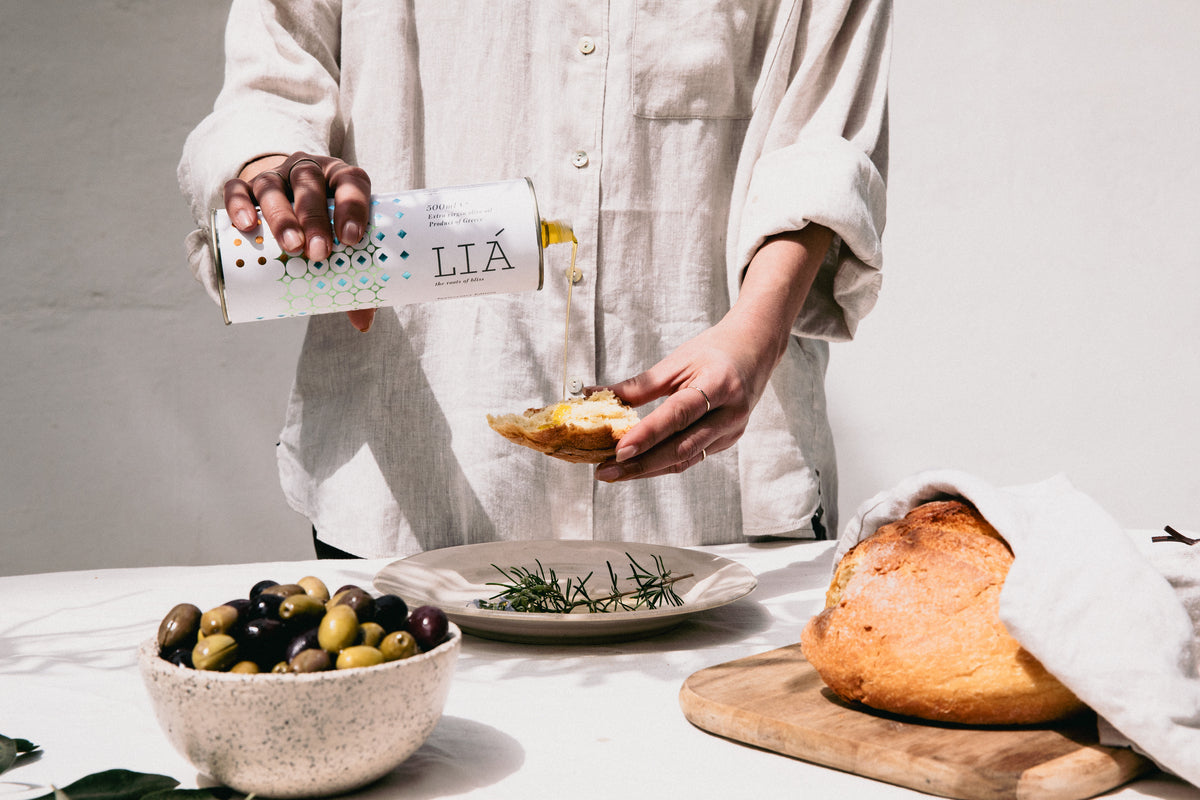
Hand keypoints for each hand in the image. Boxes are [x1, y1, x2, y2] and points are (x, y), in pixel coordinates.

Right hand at [223, 152, 375, 331]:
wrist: (286, 199)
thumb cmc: (323, 226)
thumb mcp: (339, 243)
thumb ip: (354, 276)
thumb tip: (363, 323)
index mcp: (339, 178)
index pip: (351, 181)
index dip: (353, 206)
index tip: (353, 239)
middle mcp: (307, 170)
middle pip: (309, 185)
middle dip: (315, 219)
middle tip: (319, 252)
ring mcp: (274, 175)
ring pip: (273, 187)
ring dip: (282, 216)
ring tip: (291, 247)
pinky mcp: (244, 184)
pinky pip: (237, 188)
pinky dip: (239, 205)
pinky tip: (246, 226)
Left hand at [594, 225, 831, 481]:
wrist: (756, 351)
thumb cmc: (713, 351)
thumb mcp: (675, 362)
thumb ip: (637, 386)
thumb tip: (592, 395)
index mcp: (718, 385)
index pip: (678, 415)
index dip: (648, 435)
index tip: (618, 450)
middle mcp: (730, 414)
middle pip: (681, 447)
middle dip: (640, 464)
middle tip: (604, 471)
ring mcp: (732, 432)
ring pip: (685, 460)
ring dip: (647, 469)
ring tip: (614, 472)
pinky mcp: (728, 442)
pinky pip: (691, 458)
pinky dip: (662, 464)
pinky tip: (638, 466)